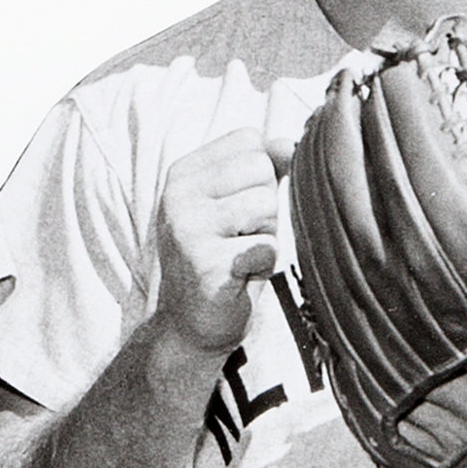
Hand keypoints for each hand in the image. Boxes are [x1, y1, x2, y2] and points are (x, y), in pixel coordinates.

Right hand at [147, 130, 285, 357]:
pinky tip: (240, 278)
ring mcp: (188, 229)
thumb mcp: (237, 206)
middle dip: (265, 209)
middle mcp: (178, 195)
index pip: (248, 141)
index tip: (237, 212)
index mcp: (183, 173)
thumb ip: (261, 170)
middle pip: (261, 171)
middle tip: (240, 240)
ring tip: (239, 257)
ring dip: (265, 237)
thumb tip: (288, 142)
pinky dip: (264, 266)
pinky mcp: (206, 264)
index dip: (260, 177)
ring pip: (266, 207)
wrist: (190, 326)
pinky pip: (266, 248)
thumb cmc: (222, 261)